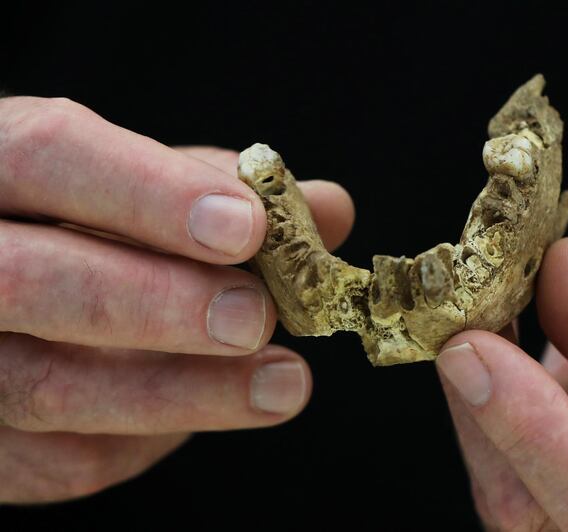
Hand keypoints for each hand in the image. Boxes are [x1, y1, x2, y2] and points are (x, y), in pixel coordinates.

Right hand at [0, 97, 354, 502]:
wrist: (0, 276)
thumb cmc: (74, 220)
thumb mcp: (128, 181)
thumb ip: (218, 191)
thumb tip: (328, 208)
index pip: (48, 156)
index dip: (150, 193)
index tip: (247, 226)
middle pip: (29, 281)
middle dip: (158, 301)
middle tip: (257, 316)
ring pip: (47, 388)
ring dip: (181, 392)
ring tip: (282, 384)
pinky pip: (58, 458)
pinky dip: (147, 437)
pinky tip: (207, 404)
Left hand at [437, 237, 567, 530]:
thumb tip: (562, 271)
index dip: (527, 423)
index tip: (471, 348)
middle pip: (533, 510)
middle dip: (484, 407)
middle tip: (469, 318)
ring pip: (518, 506)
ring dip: (492, 411)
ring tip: (510, 331)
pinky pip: (528, 496)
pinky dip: (515, 427)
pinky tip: (550, 375)